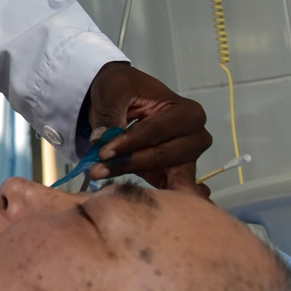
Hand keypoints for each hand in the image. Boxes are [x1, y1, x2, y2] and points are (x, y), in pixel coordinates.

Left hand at [85, 62, 211, 195]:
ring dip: (131, 174)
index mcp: (187, 112)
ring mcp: (188, 157)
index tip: (102, 151)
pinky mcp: (176, 173)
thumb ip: (111, 113)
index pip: (155, 131)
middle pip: (161, 155)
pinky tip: (150, 202)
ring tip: (99, 174)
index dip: (128, 142)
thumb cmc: (123, 88)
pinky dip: (160, 195)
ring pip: (162, 173)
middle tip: (96, 168)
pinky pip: (171, 187)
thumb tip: (102, 139)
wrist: (121, 96)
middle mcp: (195, 136)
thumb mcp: (114, 89)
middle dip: (128, 162)